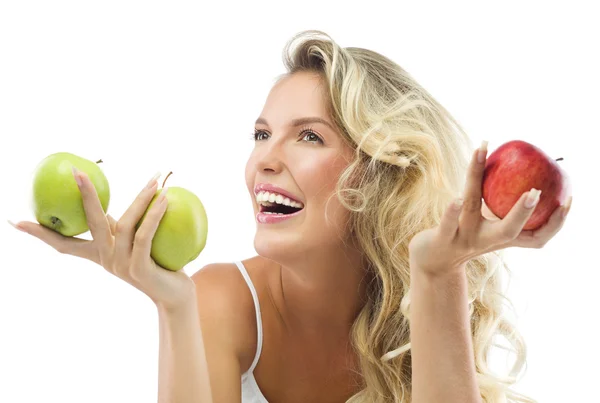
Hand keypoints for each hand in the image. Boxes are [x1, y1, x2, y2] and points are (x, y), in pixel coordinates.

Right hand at [10, 170, 195, 311]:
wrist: (175, 296)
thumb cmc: (159, 264)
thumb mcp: (137, 243)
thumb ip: (127, 226)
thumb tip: (128, 196)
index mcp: (98, 254)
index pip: (62, 243)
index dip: (39, 232)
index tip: (13, 220)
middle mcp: (105, 259)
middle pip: (90, 223)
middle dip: (84, 196)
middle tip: (76, 170)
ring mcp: (121, 265)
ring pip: (126, 224)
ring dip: (141, 198)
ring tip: (155, 179)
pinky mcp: (139, 268)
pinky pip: (145, 235)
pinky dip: (154, 214)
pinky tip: (166, 198)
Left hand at [408, 141, 572, 276]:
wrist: (433, 261)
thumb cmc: (465, 233)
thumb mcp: (488, 221)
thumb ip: (505, 204)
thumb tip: (526, 172)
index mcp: (502, 237)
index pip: (537, 236)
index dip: (555, 222)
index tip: (568, 199)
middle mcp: (486, 240)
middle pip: (510, 231)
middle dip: (524, 213)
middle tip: (536, 192)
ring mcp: (464, 240)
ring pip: (473, 217)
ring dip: (476, 195)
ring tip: (484, 175)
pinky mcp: (442, 240)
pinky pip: (448, 224)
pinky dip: (451, 212)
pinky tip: (456, 198)